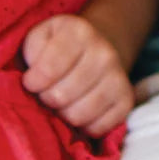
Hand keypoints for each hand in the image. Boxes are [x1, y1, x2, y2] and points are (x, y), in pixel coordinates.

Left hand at [21, 13, 131, 136]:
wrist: (96, 49)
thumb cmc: (60, 46)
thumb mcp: (41, 36)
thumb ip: (32, 49)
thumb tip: (33, 77)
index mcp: (80, 32)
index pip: (48, 70)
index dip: (33, 82)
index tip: (32, 81)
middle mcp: (104, 52)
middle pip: (62, 96)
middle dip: (47, 99)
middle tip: (48, 92)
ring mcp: (119, 76)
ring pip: (79, 115)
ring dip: (65, 115)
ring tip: (63, 102)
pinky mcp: (126, 100)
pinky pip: (99, 128)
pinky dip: (85, 127)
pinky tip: (81, 110)